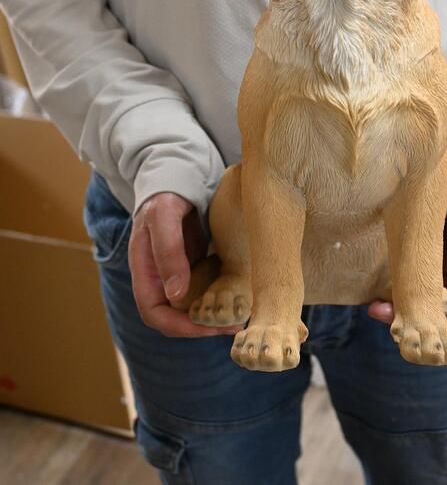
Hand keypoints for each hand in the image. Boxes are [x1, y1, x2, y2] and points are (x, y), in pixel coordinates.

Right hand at [128, 192, 243, 337]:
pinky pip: (204, 291)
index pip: (153, 313)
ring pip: (190, 308)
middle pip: (173, 317)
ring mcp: (176, 274)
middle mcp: (158, 278)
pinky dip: (218, 299)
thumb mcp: (164, 217)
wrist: (177, 179)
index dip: (178, 325)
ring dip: (212, 318)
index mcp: (144, 270)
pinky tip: (240, 298)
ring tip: (240, 319)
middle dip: (200, 327)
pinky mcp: (193, 267)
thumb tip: (176, 295)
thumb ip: (168, 251)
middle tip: (233, 326)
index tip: (207, 326)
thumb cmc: (166, 195)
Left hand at [367, 197, 446, 326]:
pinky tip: (376, 284)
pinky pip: (407, 267)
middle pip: (435, 301)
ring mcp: (437, 257)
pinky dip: (394, 279)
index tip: (415, 319)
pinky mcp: (419, 245)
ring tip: (374, 305)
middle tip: (381, 312)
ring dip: (399, 299)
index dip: (440, 317)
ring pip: (419, 288)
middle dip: (410, 311)